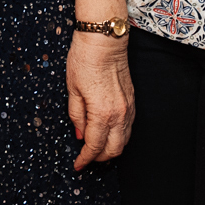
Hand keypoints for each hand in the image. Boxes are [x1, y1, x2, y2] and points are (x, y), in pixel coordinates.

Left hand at [65, 31, 133, 169]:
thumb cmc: (85, 60)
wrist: (105, 40)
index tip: (78, 165)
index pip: (94, 146)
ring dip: (111, 149)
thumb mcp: (72, 90)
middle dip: (100, 159)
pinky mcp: (132, 101)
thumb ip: (77, 116)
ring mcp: (128, 108)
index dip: (85, 159)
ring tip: (96, 150)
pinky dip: (119, 136)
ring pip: (124, 140)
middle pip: (114, 150)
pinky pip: (128, 127)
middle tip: (86, 159)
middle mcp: (119, 114)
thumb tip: (80, 135)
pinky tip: (107, 134)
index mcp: (102, 113)